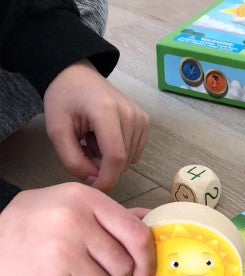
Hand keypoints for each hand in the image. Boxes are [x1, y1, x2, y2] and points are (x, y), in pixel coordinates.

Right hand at [0, 183, 154, 275]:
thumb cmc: (36, 224)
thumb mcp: (73, 204)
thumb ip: (114, 215)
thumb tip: (153, 220)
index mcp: (85, 199)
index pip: (136, 234)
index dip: (148, 260)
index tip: (145, 274)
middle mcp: (74, 223)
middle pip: (124, 265)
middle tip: (98, 272)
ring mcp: (61, 254)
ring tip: (77, 275)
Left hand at [43, 59, 149, 191]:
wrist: (78, 75)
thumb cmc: (64, 98)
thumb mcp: (56, 129)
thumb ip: (72, 159)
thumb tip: (94, 180)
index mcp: (107, 111)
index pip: (115, 156)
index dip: (106, 178)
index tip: (94, 187)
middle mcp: (130, 115)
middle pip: (122, 161)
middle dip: (102, 167)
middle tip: (83, 150)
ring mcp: (141, 119)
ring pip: (129, 160)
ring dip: (110, 160)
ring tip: (93, 141)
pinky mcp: (145, 123)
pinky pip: (134, 153)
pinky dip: (119, 153)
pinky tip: (105, 138)